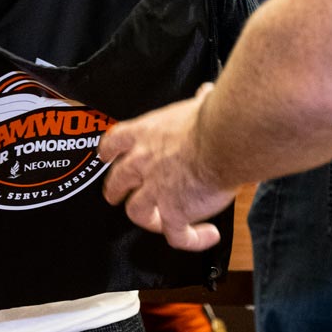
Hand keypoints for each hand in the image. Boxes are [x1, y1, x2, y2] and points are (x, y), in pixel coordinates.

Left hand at [99, 84, 236, 250]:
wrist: (224, 140)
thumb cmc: (212, 119)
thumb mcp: (198, 105)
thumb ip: (198, 103)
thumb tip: (208, 92)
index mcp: (145, 133)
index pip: (114, 142)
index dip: (109, 152)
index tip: (108, 156)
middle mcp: (142, 162)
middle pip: (117, 181)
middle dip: (116, 190)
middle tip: (118, 196)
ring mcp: (155, 190)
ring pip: (137, 212)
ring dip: (147, 218)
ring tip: (157, 223)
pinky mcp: (175, 213)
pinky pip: (177, 236)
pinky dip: (192, 239)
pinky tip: (207, 235)